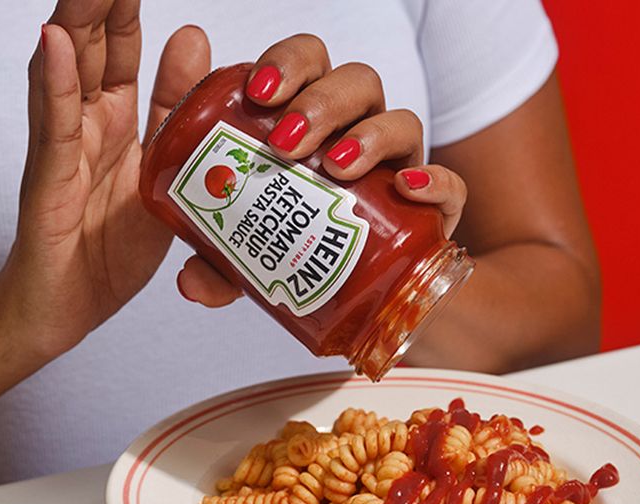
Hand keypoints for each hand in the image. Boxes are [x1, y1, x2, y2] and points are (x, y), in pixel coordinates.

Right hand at [0, 0, 210, 357]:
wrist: (65, 311)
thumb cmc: (107, 247)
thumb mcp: (161, 171)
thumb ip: (174, 110)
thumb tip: (193, 40)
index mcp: (109, 121)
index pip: (115, 46)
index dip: (123, 5)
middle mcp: (80, 125)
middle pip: (85, 45)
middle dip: (98, 1)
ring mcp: (60, 150)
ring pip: (63, 71)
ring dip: (73, 20)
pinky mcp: (49, 184)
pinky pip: (54, 127)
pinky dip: (54, 83)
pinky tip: (53, 41)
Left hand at [174, 34, 468, 307]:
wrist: (362, 304)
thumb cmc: (297, 256)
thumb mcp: (244, 258)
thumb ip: (216, 262)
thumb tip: (188, 281)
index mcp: (311, 122)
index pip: (307, 64)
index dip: (287, 64)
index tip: (257, 92)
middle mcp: (359, 133)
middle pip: (355, 83)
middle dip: (320, 103)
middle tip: (284, 144)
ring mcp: (400, 168)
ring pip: (402, 120)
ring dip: (370, 135)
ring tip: (336, 167)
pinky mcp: (434, 212)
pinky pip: (450, 187)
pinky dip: (436, 182)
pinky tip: (409, 190)